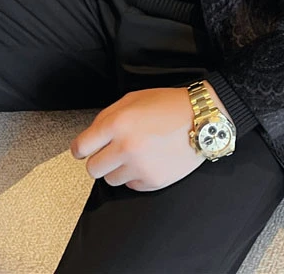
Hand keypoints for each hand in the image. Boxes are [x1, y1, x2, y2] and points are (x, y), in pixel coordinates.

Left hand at [70, 83, 226, 191]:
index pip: (81, 147)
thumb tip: (92, 135)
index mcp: (117, 123)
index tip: (84, 150)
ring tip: (136, 154)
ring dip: (119, 169)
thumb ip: (108, 116)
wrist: (202, 118)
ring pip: (111, 180)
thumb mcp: (134, 98)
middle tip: (113, 151)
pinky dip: (136, 176)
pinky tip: (149, 160)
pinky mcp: (153, 181)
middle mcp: (125, 147)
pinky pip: (131, 186)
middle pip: (92, 169)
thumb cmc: (168, 104)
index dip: (81, 148)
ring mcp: (139, 167)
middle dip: (99, 160)